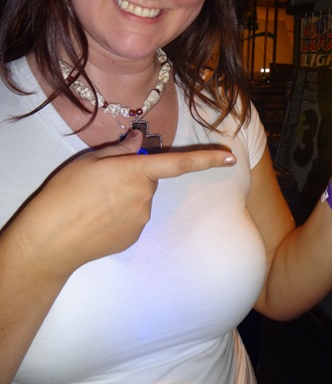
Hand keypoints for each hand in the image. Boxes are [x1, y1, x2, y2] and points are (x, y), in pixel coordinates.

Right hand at [5, 130, 235, 280]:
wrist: (51, 241)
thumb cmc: (66, 194)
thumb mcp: (89, 162)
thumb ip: (120, 150)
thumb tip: (138, 142)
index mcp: (136, 172)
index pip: (179, 163)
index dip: (206, 159)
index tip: (229, 157)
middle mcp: (145, 197)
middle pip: (150, 180)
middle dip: (134, 176)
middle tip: (102, 180)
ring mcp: (141, 220)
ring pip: (141, 199)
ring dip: (126, 196)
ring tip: (94, 202)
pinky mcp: (133, 238)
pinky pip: (133, 218)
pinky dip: (121, 215)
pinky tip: (98, 219)